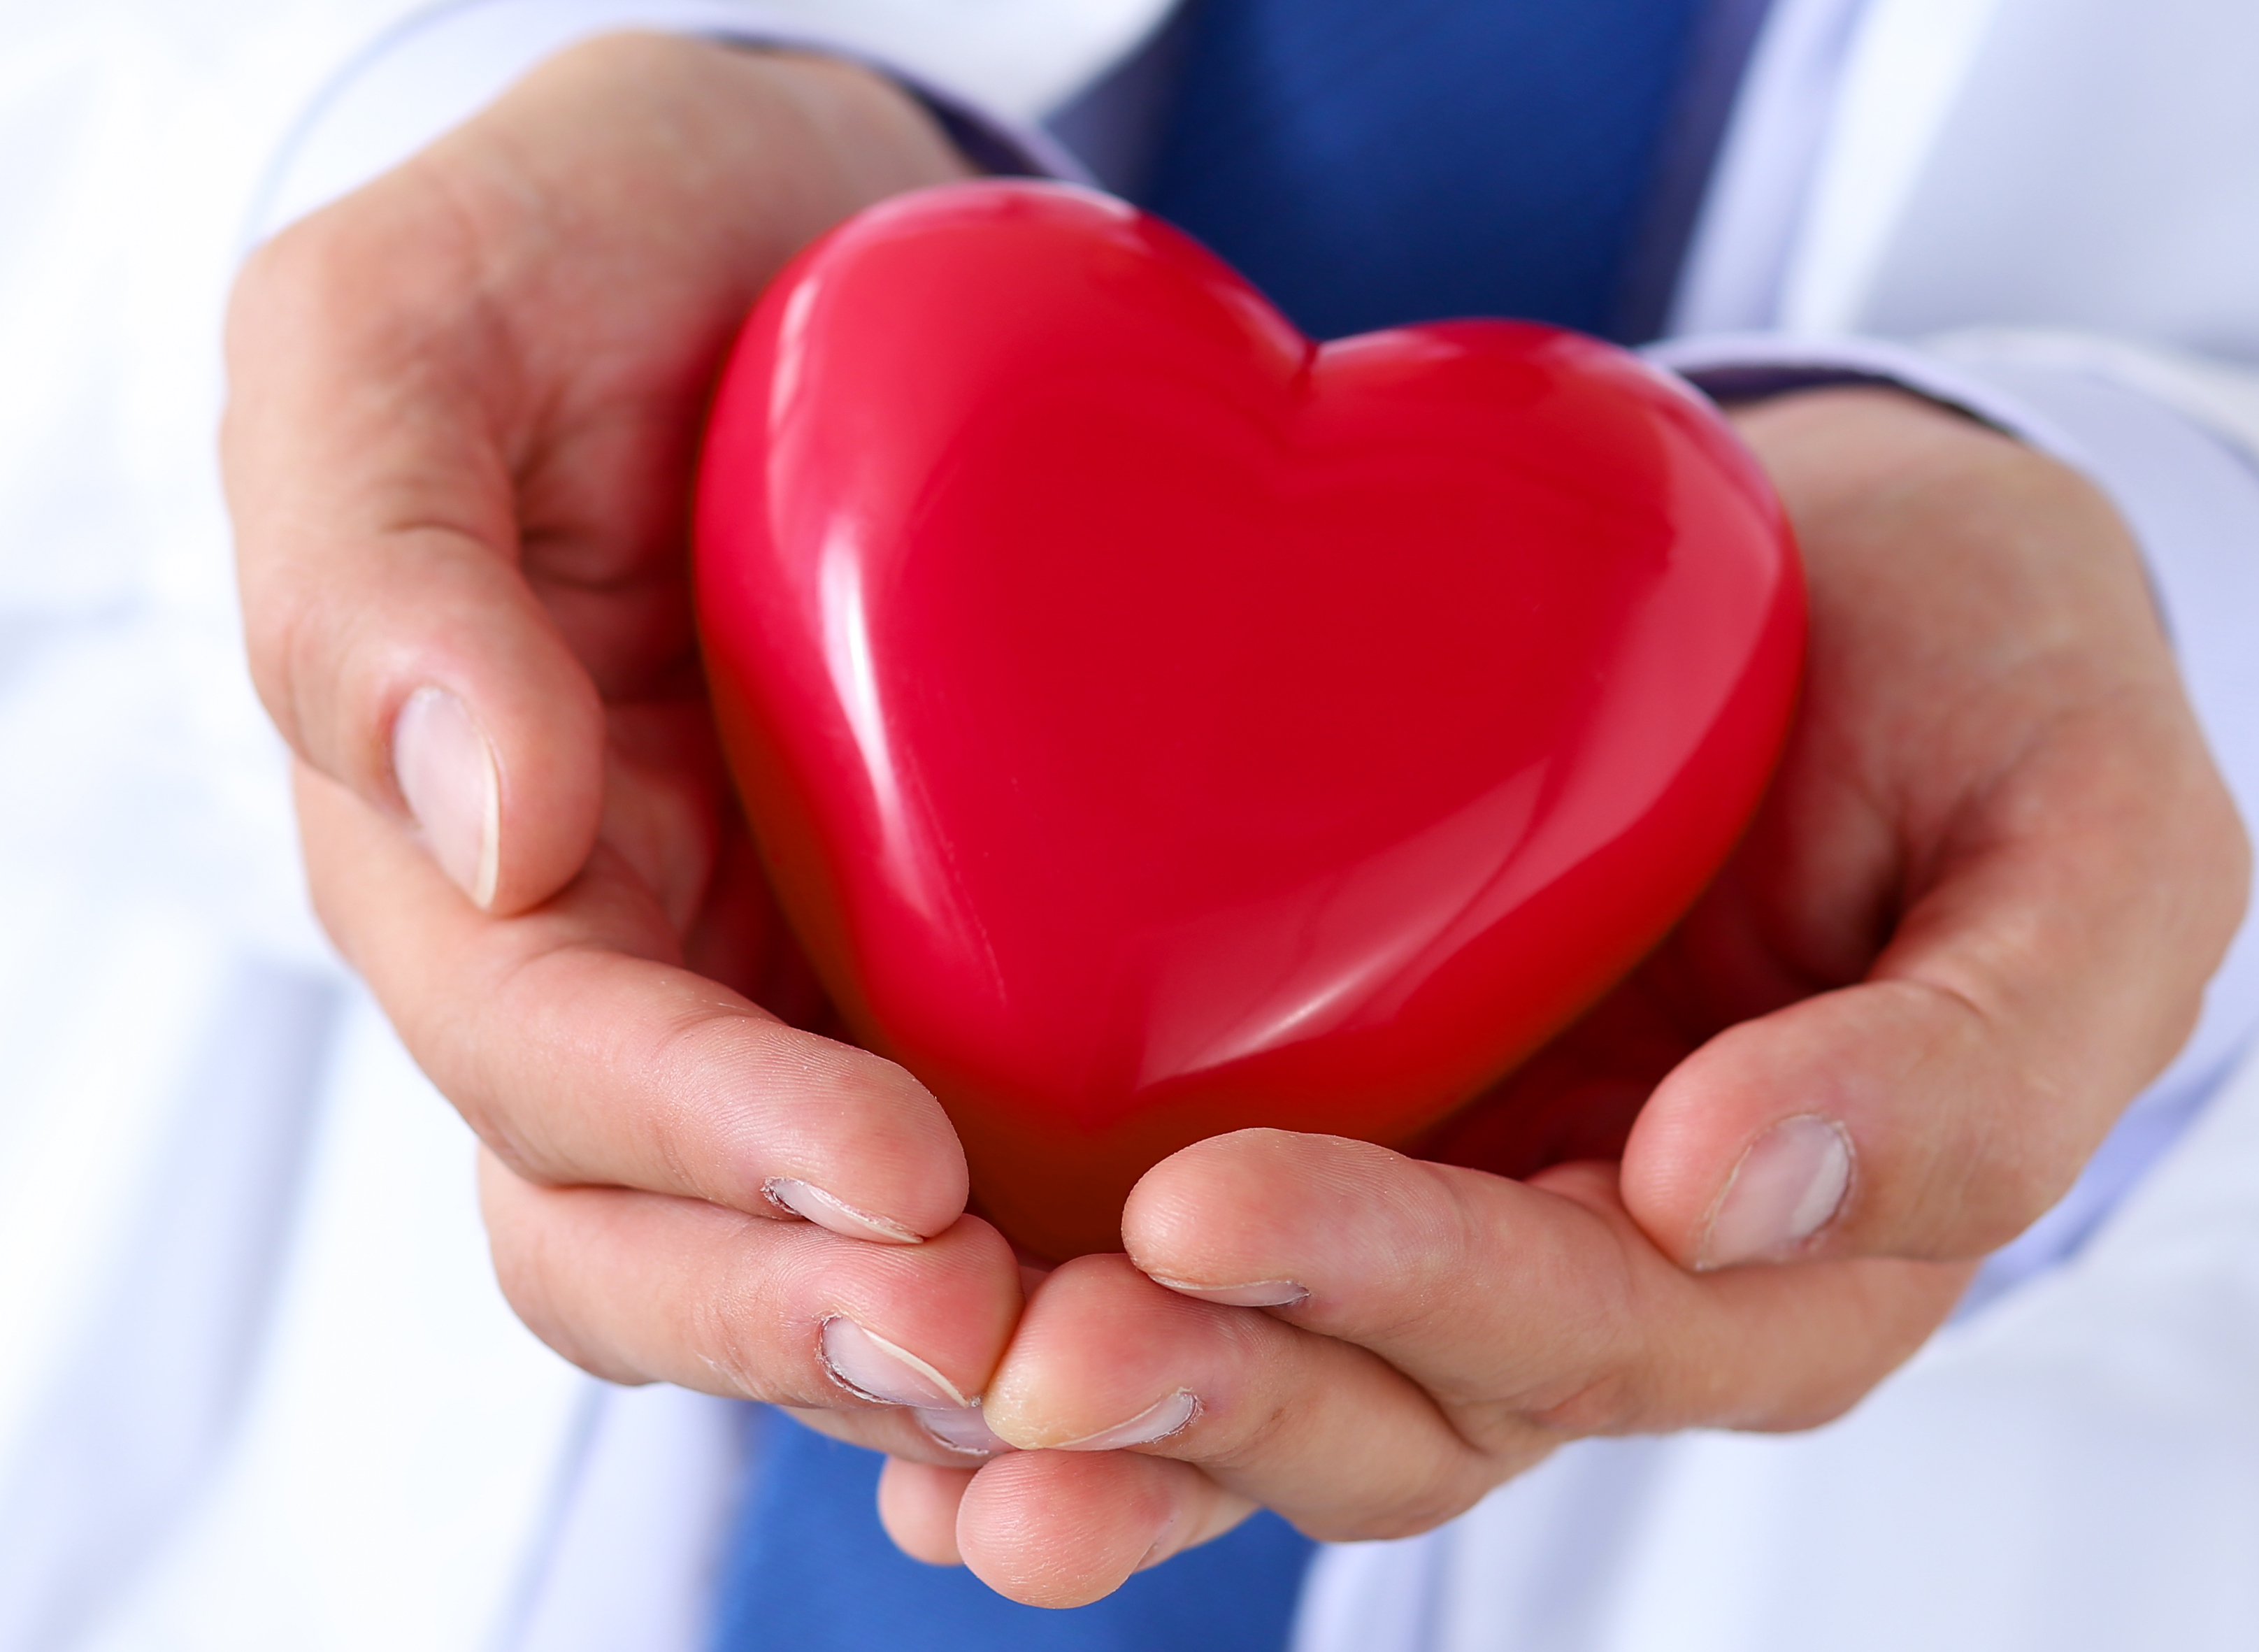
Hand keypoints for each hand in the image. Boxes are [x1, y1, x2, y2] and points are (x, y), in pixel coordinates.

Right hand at [226, 35, 1023, 1459]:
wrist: (787, 227)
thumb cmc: (582, 243)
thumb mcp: (414, 319)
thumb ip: (382, 557)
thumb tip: (485, 825)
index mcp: (452, 844)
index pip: (542, 1056)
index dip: (700, 1140)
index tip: (895, 1180)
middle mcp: (597, 960)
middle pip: (642, 1228)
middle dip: (808, 1311)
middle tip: (1015, 1340)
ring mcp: (753, 981)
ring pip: (795, 1252)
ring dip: (936, 1343)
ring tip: (1114, 1369)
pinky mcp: (918, 968)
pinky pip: (964, 1164)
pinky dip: (1045, 1259)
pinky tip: (1184, 1299)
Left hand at [873, 386, 2250, 1599]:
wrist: (1879, 572)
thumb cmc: (2007, 690)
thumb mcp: (2090, 841)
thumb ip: (1978, 1055)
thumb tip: (1742, 1196)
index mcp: (1799, 1247)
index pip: (1595, 1324)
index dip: (1409, 1289)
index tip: (1214, 1207)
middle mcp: (1612, 1268)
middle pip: (1405, 1399)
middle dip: (1218, 1391)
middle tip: (1026, 1365)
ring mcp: (1471, 1202)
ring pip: (1280, 1370)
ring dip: (1108, 1411)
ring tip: (930, 1402)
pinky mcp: (1357, 1110)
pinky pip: (1204, 1257)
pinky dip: (1064, 1311)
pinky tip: (900, 1332)